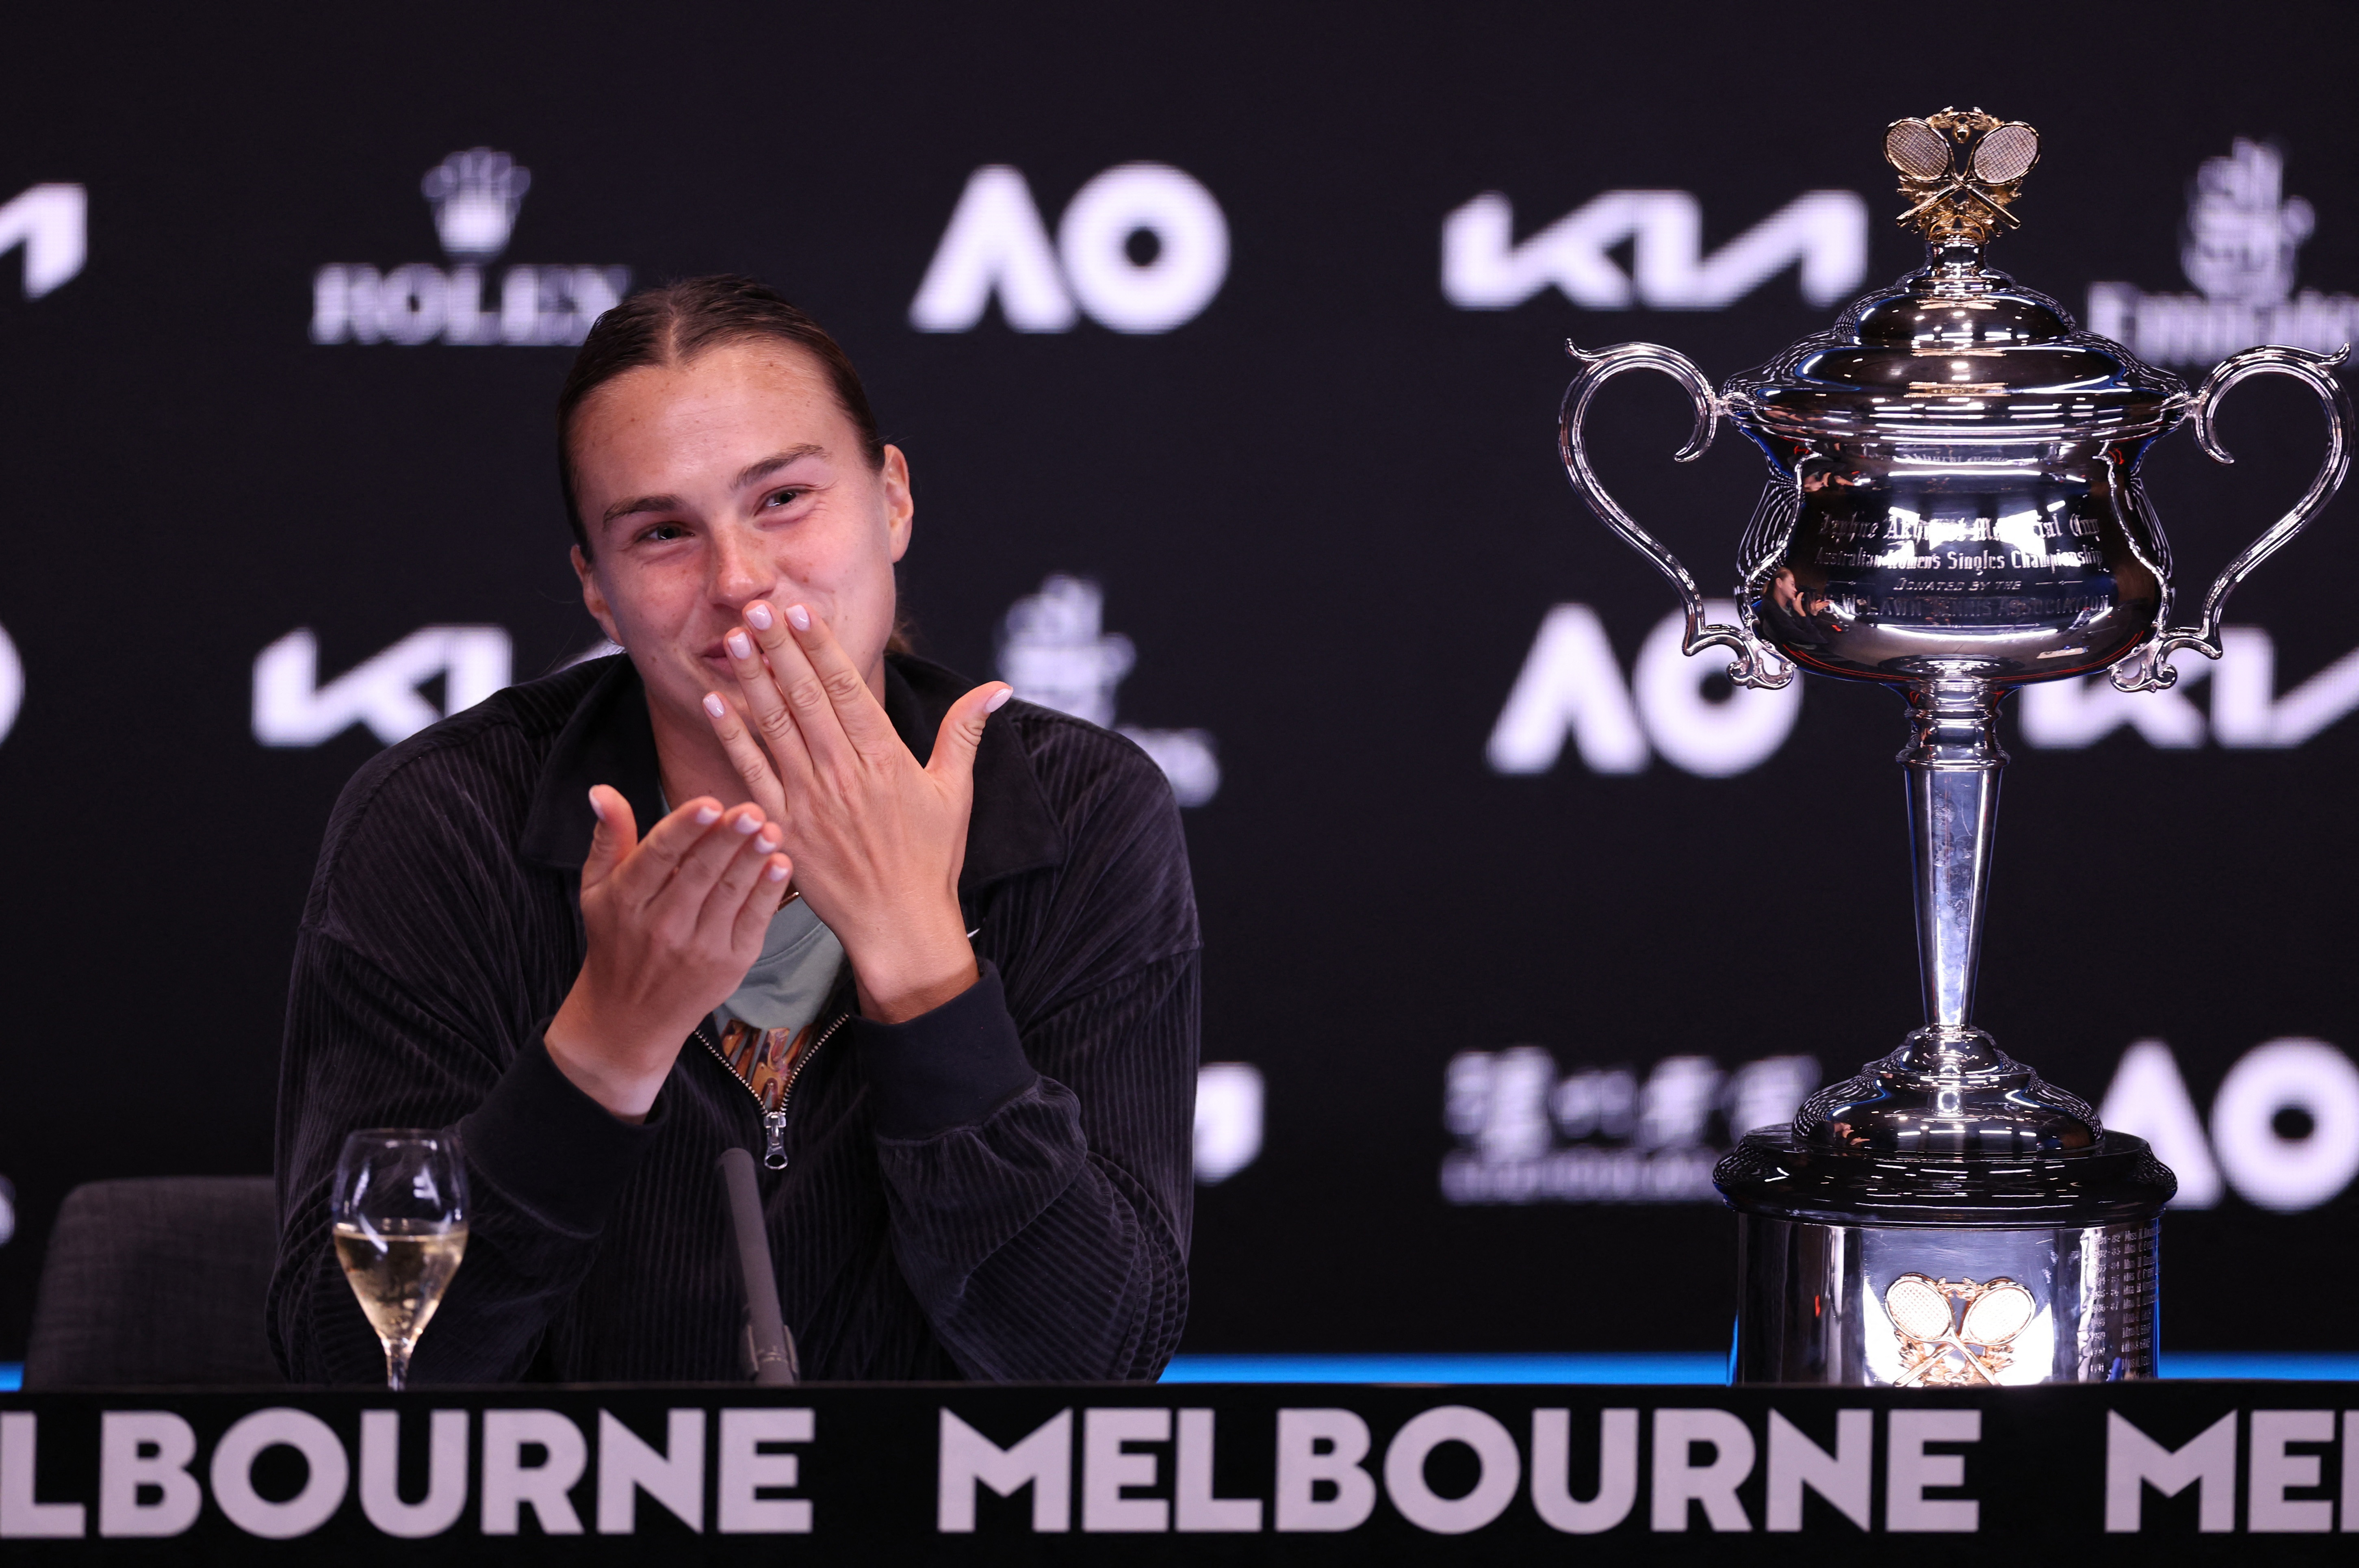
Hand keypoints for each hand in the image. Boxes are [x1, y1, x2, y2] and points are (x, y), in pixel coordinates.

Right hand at [544, 788, 793, 1119]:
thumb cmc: (615, 941)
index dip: (685, 829)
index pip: (658, 857)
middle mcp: (661, 925)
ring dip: (753, 860)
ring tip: (771, 828)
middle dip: (728, 840)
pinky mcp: (729, 963)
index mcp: (626, 901)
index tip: (710, 803)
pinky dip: (769, 892)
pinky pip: (753, 921)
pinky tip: (781, 864)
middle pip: (699, 874)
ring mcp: (698, 947)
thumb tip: (602, 790)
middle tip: (752, 809)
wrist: (629, 1019)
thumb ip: (609, 838)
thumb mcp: (597, 889)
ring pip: (729, 895)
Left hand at [702, 599, 1010, 1022]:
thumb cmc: (930, 860)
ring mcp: (809, 800)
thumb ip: (964, 734)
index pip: (847, 688)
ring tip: (735, 638)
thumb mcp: (954, 793)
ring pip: (774, 726)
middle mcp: (843, 774)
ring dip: (753, 679)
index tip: (800, 609)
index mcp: (884, 760)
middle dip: (780, 647)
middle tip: (756, 605)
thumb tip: (999, 688)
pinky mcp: (784, 827)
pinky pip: (751, 773)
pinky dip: (732, 737)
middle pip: (806, 696)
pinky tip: (715, 703)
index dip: (821, 645)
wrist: (899, 926)